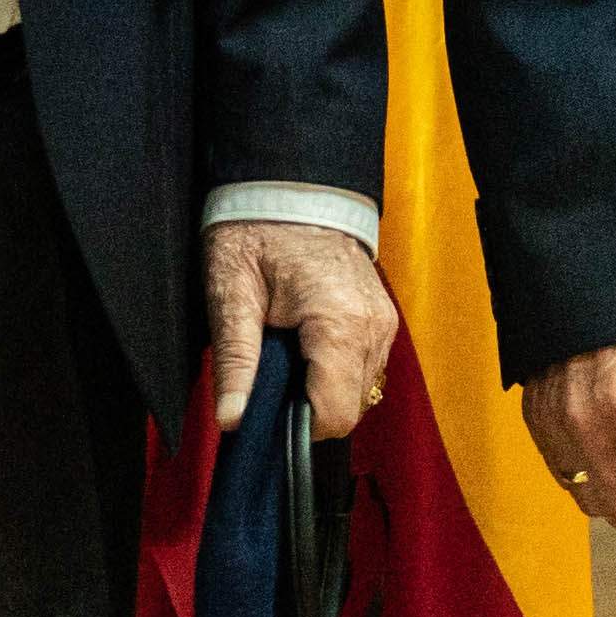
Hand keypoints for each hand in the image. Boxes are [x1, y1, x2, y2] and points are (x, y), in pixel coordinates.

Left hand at [202, 216, 397, 433]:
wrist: (292, 188)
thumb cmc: (256, 233)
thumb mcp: (231, 294)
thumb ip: (235, 361)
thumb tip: (231, 420)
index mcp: (338, 325)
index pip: (335, 414)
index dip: (298, 427)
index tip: (266, 409)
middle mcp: (372, 328)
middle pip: (350, 410)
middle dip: (308, 409)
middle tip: (270, 380)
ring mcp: (384, 324)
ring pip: (360, 393)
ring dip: (323, 391)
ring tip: (287, 359)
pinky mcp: (383, 320)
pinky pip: (365, 369)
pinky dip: (336, 373)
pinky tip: (307, 350)